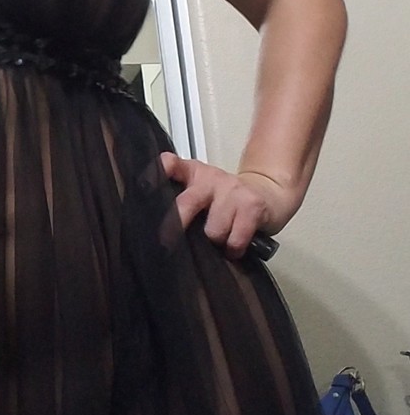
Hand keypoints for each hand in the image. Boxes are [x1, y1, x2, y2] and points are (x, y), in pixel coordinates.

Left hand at [158, 153, 296, 260]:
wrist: (268, 194)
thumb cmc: (226, 201)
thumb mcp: (201, 193)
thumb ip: (182, 202)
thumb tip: (157, 231)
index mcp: (193, 173)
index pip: (171, 165)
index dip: (157, 173)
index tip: (144, 185)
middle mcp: (210, 178)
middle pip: (187, 203)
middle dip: (175, 226)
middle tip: (166, 243)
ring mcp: (232, 190)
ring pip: (212, 230)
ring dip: (215, 242)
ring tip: (219, 239)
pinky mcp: (252, 206)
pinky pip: (234, 239)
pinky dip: (233, 249)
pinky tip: (234, 246)